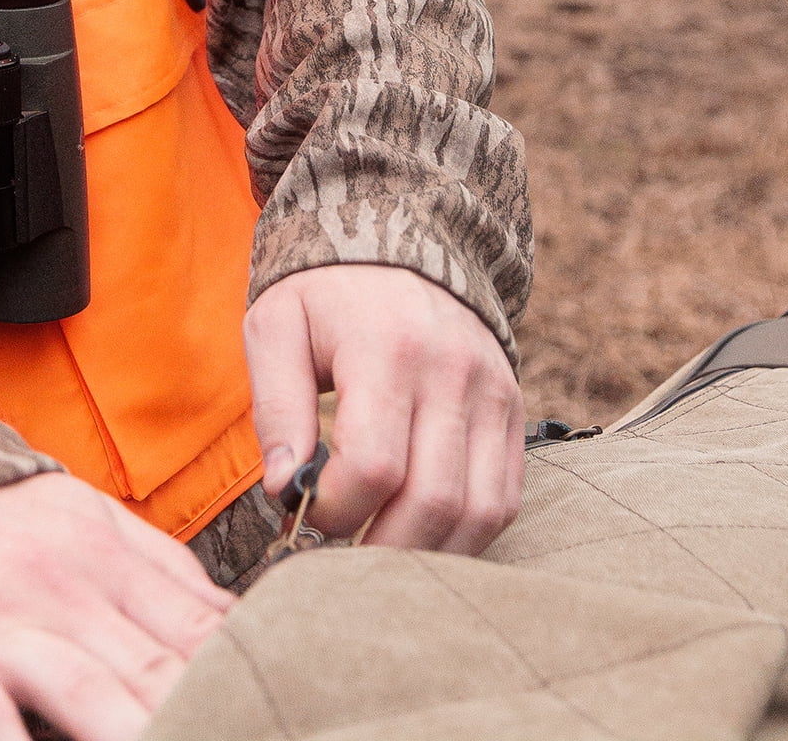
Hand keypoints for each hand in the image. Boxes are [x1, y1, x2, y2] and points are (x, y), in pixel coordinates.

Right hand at [0, 472, 232, 740]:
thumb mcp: (85, 520)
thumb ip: (162, 572)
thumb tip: (242, 626)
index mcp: (106, 552)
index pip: (194, 629)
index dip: (246, 681)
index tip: (289, 718)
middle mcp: (62, 586)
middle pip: (152, 670)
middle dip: (206, 721)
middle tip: (254, 740)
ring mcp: (1, 624)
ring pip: (84, 690)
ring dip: (133, 735)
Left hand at [244, 264, 522, 552]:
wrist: (397, 234)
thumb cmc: (322, 292)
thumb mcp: (275, 327)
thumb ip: (275, 407)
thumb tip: (285, 489)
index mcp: (387, 348)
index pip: (375, 466)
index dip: (336, 509)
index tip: (303, 508)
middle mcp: (452, 372)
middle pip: (432, 499)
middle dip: (379, 547)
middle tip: (338, 551)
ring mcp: (492, 392)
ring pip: (479, 511)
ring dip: (426, 553)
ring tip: (376, 552)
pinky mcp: (512, 409)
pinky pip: (505, 498)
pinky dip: (466, 534)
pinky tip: (420, 535)